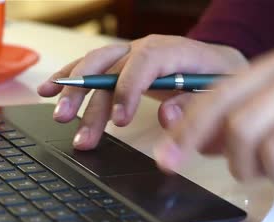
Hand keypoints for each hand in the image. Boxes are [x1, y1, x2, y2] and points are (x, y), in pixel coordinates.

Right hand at [37, 35, 246, 149]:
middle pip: (113, 62)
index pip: (147, 60)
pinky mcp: (124, 67)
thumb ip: (198, 103)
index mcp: (179, 51)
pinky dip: (70, 78)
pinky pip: (93, 69)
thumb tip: (168, 112)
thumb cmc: (224, 82)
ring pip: (97, 66)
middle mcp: (150, 48)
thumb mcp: (223, 93)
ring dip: (75, 91)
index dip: (129, 88)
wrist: (223, 68)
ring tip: (60, 116)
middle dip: (90, 92)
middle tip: (73, 123)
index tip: (120, 120)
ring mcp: (135, 55)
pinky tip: (49, 90)